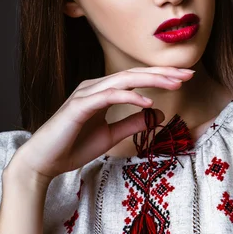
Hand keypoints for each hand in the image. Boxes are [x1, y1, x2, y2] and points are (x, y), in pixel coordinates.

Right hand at [8, 66, 194, 186]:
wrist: (44, 161)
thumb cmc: (73, 147)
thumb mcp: (111, 135)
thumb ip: (132, 123)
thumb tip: (160, 114)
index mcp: (102, 91)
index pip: (136, 79)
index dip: (161, 76)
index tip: (185, 78)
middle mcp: (94, 87)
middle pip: (134, 74)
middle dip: (163, 72)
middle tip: (188, 74)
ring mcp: (86, 94)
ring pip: (124, 80)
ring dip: (151, 80)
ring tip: (174, 84)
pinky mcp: (79, 106)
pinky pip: (109, 96)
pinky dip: (130, 97)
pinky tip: (148, 103)